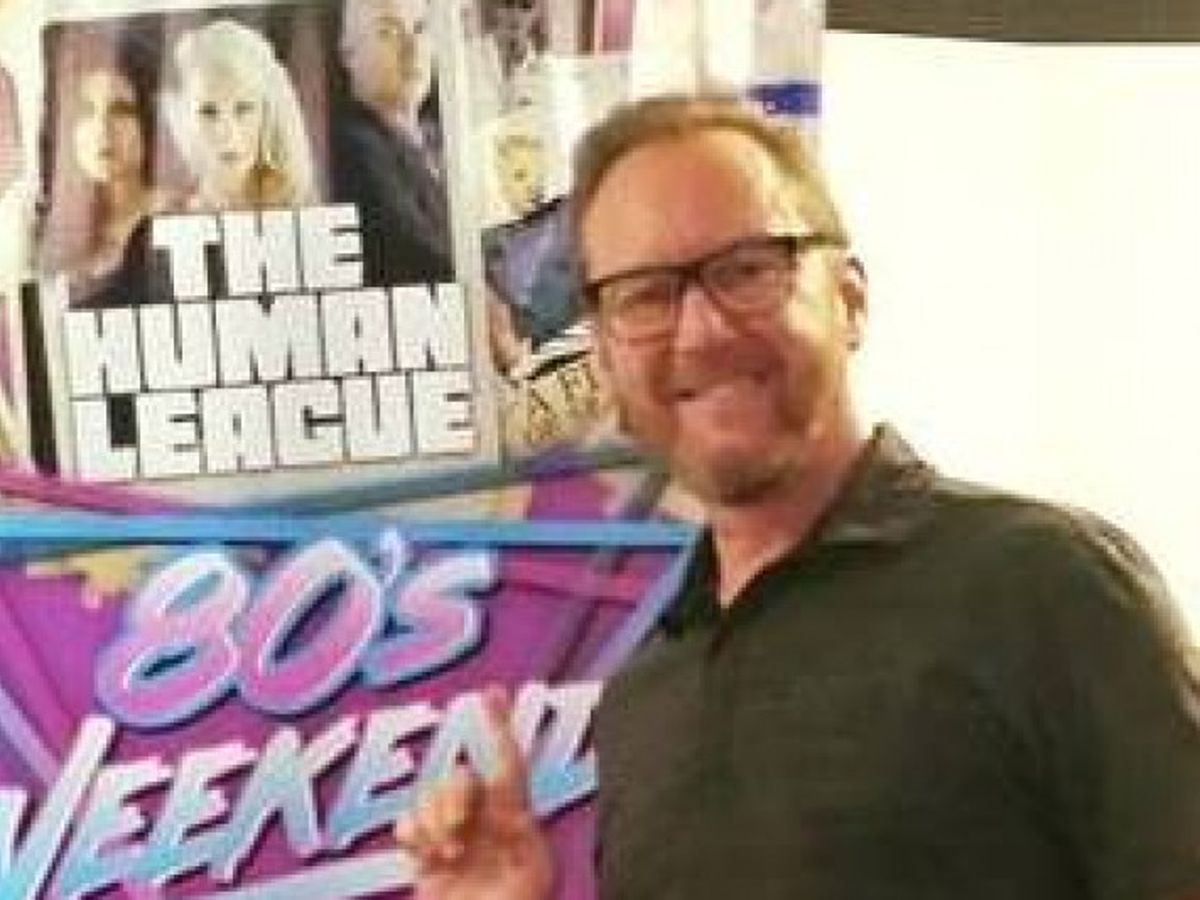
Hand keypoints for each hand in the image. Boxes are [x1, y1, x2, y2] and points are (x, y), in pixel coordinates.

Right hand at [395, 687, 554, 899]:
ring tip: (445, 856)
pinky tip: (424, 854)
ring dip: (431, 821)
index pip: (508, 761)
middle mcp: (485, 821)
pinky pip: (407, 822)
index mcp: (516, 819)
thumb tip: (484, 798)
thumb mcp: (531, 874)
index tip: (491, 693)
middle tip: (455, 837)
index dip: (499, 725)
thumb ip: (512, 831)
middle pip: (458, 778)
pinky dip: (412, 831)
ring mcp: (454, 837)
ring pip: (428, 796)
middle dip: (451, 799)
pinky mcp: (427, 855)